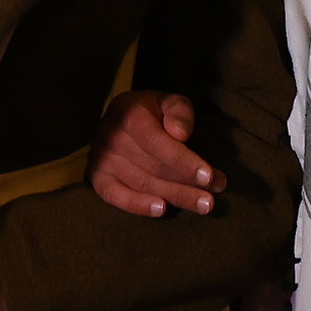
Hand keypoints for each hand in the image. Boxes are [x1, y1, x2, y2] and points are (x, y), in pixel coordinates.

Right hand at [88, 91, 222, 218]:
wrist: (121, 118)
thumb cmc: (153, 112)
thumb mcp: (169, 102)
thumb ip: (179, 111)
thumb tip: (180, 134)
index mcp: (128, 113)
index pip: (157, 142)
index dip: (183, 161)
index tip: (208, 176)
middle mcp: (111, 136)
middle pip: (153, 167)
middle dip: (187, 183)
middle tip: (213, 197)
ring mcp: (102, 158)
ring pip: (142, 183)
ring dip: (175, 196)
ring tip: (204, 205)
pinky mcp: (97, 176)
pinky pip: (114, 195)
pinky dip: (137, 205)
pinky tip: (161, 209)